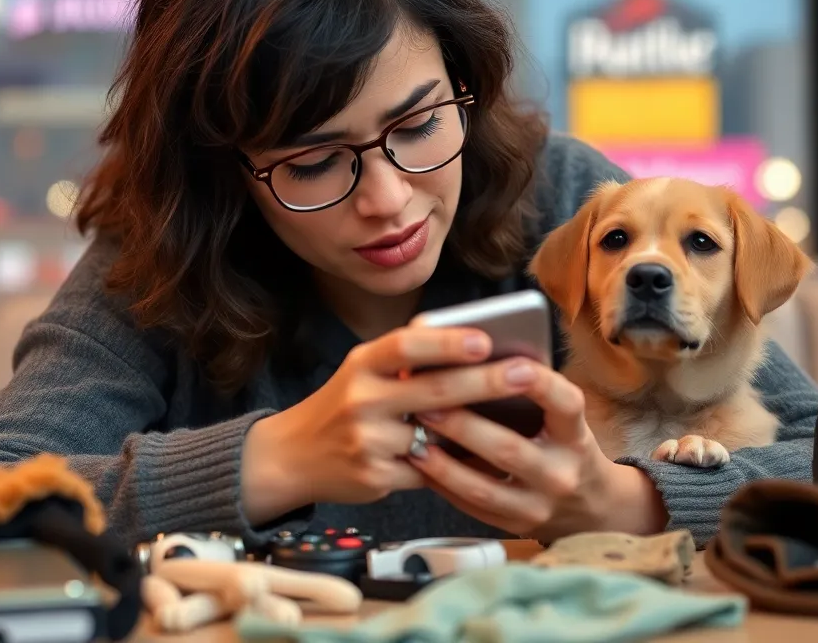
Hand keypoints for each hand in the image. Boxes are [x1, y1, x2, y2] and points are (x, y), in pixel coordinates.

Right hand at [240, 326, 548, 525]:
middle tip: (527, 374)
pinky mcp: (376, 477)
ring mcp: (368, 441)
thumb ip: (405, 359)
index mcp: (362, 364)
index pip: (406, 346)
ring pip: (438, 436)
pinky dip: (455, 465)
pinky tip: (481, 459)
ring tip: (520, 421)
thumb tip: (473, 344)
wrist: (291, 456)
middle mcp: (362, 399)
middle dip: (487, 382)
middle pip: (434, 390)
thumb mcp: (362, 370)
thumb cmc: (343, 405)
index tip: (486, 340)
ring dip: (476, 431)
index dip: (447, 343)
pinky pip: (429, 471)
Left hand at [406, 365, 668, 544]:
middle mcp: (561, 473)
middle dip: (463, 426)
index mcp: (575, 436)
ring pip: (483, 487)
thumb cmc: (567, 447)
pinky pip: (473, 508)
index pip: (564, 404)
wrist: (594, 507)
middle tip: (426, 404)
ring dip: (443, 464)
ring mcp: (539, 507)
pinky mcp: (517, 526)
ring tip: (413, 440)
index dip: (539, 384)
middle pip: (508, 449)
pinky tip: (422, 466)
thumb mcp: (565, 421)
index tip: (510, 363)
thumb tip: (476, 360)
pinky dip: (443, 486)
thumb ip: (535, 396)